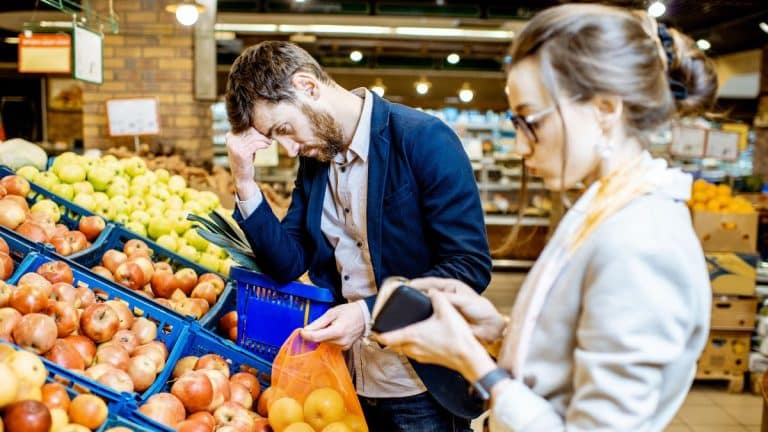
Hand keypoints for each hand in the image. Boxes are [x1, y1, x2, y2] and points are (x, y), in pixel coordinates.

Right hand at [226, 128, 271, 199]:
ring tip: (269, 142)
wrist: (242, 177)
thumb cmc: (245, 159)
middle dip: (261, 134)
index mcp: (229, 136)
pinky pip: (256, 144)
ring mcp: (235, 146)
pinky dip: (264, 144)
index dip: (256, 129)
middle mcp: (231, 140)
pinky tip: (267, 146)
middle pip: (250, 131)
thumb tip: (260, 121)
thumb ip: (247, 135)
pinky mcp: (242, 153)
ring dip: (264, 139)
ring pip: (254, 137)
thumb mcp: (244, 145)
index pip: (245, 126)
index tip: (264, 133)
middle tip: (269, 138)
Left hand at [300, 302, 365, 349]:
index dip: (306, 335)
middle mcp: (341, 342)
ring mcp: (344, 346)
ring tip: (332, 325)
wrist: (365, 316)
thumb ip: (318, 323)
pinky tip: (336, 331)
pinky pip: (332, 344)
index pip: (316, 338)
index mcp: (337, 332)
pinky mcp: (345, 348)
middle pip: (320, 340)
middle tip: (322, 323)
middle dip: (317, 333)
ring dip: (324, 335)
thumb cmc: (349, 311)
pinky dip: (330, 338)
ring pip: (325, 343)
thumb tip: (306, 329)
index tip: (301, 331)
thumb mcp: (332, 313)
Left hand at [374, 291, 495, 381]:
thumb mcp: (446, 311)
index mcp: (413, 335)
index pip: (387, 338)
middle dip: (387, 337)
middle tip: (385, 328)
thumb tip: (432, 291)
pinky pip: (412, 353)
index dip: (377, 333)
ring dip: (398, 343)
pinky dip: (409, 346)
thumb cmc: (457, 337)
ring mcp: (420, 355)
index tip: (374, 328)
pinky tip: (417, 339)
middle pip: (392, 345)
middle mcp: (413, 347)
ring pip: (402, 350)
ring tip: (399, 332)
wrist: (469, 358)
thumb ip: (437, 297)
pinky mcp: (428, 359)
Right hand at [409, 278, 505, 344]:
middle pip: (424, 294)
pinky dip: (422, 320)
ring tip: (403, 311)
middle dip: (413, 296)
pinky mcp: (443, 320)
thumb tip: (430, 294)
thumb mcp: (464, 300)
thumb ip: (448, 298)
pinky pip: (429, 319)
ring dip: (416, 308)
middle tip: (400, 298)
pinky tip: (415, 323)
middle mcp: (444, 296)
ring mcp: (443, 309)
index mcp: (449, 287)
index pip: (428, 282)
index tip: (404, 286)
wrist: (490, 328)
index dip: (416, 284)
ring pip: (425, 307)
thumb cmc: (482, 310)